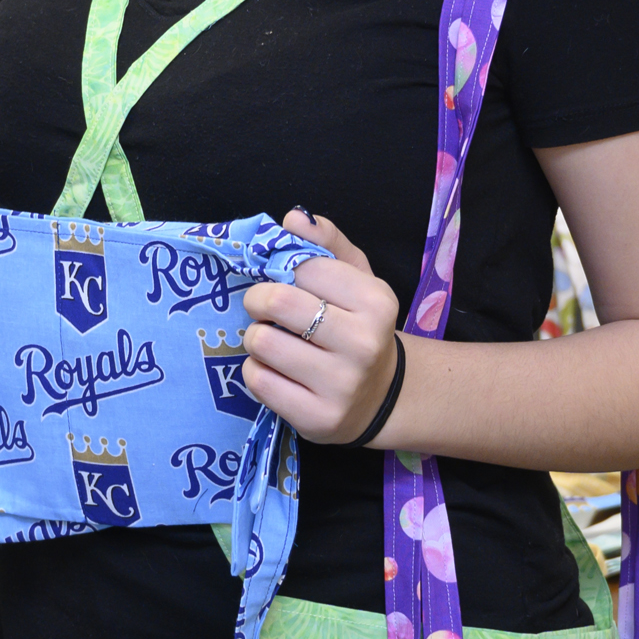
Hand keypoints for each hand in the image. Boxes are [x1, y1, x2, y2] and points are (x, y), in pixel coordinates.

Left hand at [242, 209, 399, 443]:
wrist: (382, 396)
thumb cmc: (359, 325)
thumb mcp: (356, 277)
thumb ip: (326, 241)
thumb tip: (293, 218)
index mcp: (376, 301)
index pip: (302, 267)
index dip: (283, 270)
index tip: (286, 281)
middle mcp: (363, 344)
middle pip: (276, 304)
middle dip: (258, 301)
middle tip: (264, 309)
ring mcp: (341, 386)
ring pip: (261, 343)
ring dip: (256, 338)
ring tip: (273, 341)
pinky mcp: (317, 419)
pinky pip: (257, 380)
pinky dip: (256, 370)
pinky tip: (277, 371)